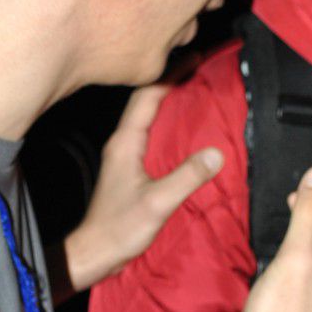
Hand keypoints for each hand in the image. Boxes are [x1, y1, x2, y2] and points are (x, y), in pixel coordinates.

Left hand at [59, 85, 222, 295]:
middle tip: (199, 67)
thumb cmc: (120, 228)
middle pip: (146, 100)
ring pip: (147, 116)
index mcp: (126, 143)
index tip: (195, 59)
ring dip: (168, 99)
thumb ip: (186, 177)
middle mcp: (122, 143)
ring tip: (194, 87)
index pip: (147, 97)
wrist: (95, 253)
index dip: (171, 76)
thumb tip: (217, 153)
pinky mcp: (129, 169)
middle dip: (171, 80)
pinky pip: (150, 133)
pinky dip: (166, 121)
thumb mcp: (157, 203)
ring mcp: (124, 155)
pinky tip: (182, 126)